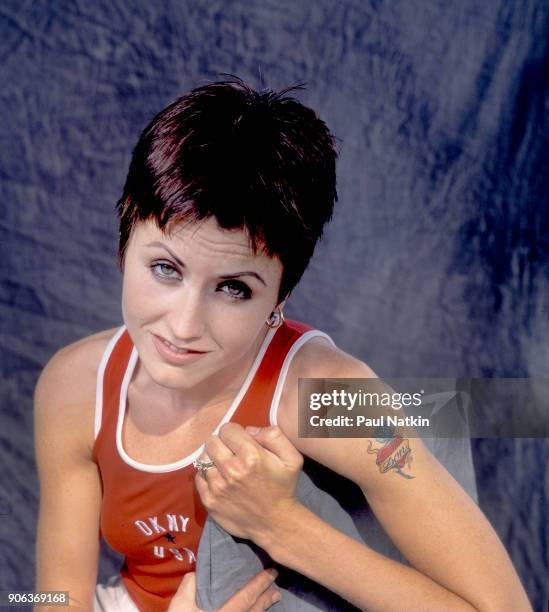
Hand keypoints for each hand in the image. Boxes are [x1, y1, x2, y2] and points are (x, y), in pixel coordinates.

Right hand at [167, 568, 280, 610]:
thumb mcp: (180, 605)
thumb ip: (190, 585)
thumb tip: (197, 573)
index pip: (247, 596)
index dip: (260, 584)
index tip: (271, 572)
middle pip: (255, 611)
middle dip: (266, 599)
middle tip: (277, 591)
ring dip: (262, 611)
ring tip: (270, 602)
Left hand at [194, 423, 303, 542]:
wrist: (275, 523)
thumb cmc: (283, 487)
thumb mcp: (291, 458)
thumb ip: (273, 435)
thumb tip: (249, 430)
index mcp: (251, 456)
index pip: (227, 429)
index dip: (236, 433)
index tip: (242, 442)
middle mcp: (231, 470)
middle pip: (212, 441)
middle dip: (222, 443)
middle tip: (232, 452)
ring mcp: (217, 486)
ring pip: (203, 458)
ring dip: (214, 459)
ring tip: (226, 466)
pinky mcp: (209, 500)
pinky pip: (198, 477)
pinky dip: (207, 475)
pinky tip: (220, 479)